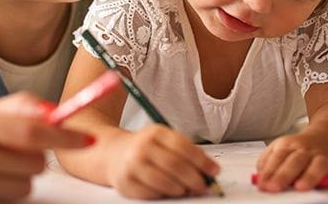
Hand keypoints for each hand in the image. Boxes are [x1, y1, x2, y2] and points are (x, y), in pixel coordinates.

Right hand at [0, 92, 94, 203]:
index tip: (86, 139)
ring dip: (19, 181)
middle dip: (37, 160)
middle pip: (31, 164)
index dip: (63, 136)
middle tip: (20, 154)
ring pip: (21, 189)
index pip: (29, 130)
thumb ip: (17, 107)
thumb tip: (56, 110)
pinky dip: (1, 197)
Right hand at [105, 125, 219, 198]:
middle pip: (175, 165)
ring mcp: (132, 166)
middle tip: (204, 186)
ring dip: (180, 189)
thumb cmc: (146, 148)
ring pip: (164, 182)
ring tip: (186, 189)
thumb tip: (211, 169)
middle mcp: (142, 147)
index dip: (202, 161)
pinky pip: (151, 194)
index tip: (214, 171)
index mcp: (155, 132)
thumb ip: (187, 151)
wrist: (113, 154)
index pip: (183, 146)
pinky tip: (168, 191)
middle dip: (194, 179)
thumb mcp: (164, 140)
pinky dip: (164, 195)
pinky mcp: (126, 183)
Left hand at [255, 133, 327, 191]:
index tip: (263, 184)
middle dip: (284, 175)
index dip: (269, 172)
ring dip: (309, 176)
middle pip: (294, 161)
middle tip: (275, 187)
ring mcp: (322, 155)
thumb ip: (268, 161)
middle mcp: (306, 150)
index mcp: (288, 145)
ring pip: (317, 165)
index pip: (277, 158)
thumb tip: (260, 177)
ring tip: (300, 187)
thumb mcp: (280, 148)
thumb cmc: (300, 147)